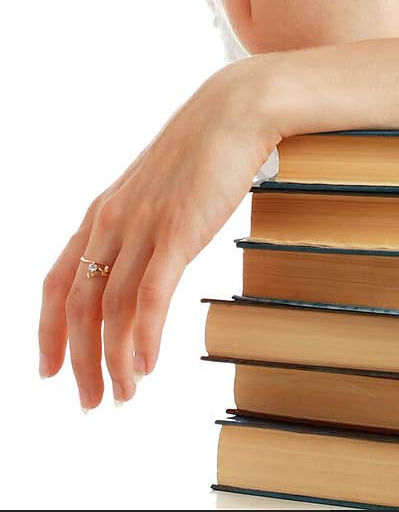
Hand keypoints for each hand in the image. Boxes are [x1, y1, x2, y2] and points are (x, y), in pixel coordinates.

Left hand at [38, 56, 282, 409]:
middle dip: (79, 361)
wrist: (236, 110)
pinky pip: (151, 295)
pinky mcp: (178, 230)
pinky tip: (147, 365)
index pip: (57, 282)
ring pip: (111, 308)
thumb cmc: (206, 147)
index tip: (49, 370)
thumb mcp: (159, 189)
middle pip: (79, 305)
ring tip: (123, 394)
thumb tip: (145, 258)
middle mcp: (113, 221)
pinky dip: (145, 337)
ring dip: (113, 360)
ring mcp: (143, 226)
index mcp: (103, 212)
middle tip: (90, 401)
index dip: (48, 331)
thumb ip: (143, 222)